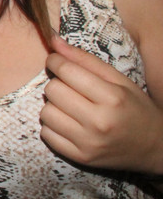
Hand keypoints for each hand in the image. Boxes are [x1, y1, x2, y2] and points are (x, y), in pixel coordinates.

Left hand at [41, 36, 162, 174]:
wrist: (155, 148)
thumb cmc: (135, 109)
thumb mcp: (119, 80)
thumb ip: (85, 59)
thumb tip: (53, 40)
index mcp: (112, 98)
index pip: (66, 71)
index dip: (55, 61)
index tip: (57, 62)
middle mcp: (99, 121)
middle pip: (52, 90)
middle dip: (57, 84)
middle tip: (71, 89)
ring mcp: (88, 142)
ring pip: (46, 113)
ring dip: (54, 106)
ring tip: (71, 107)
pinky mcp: (80, 158)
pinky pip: (46, 134)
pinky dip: (53, 127)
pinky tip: (70, 124)